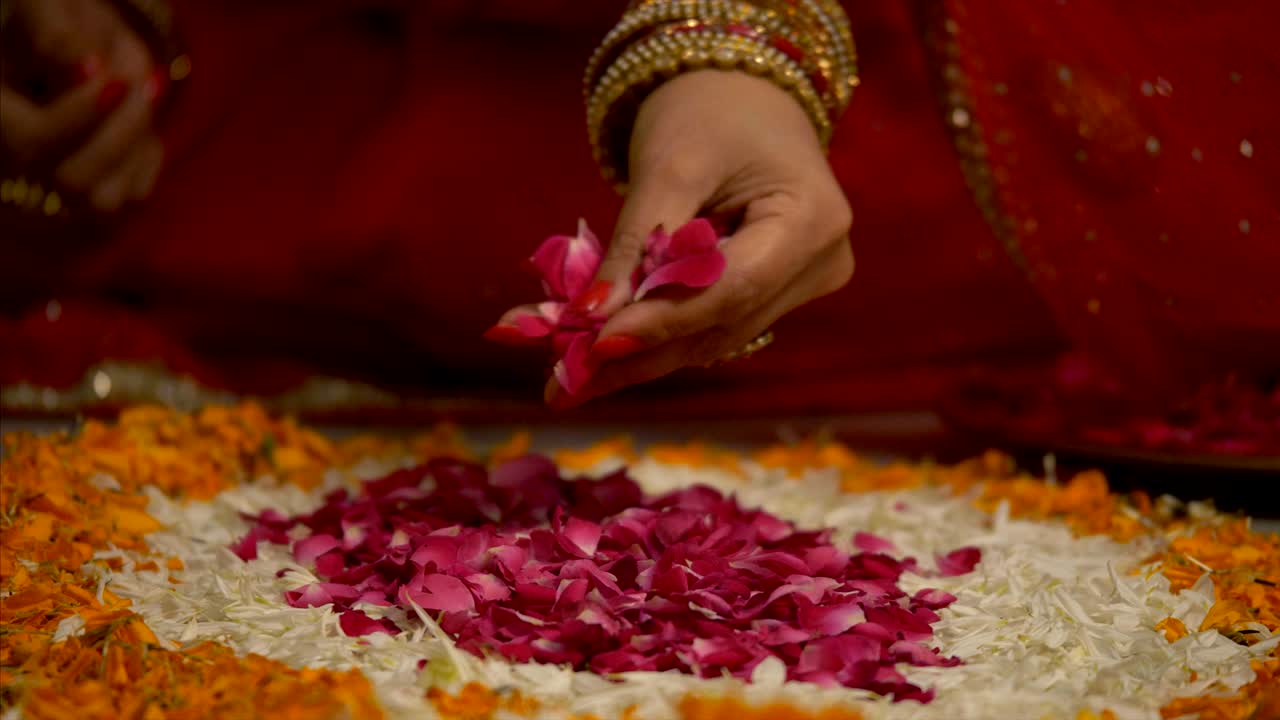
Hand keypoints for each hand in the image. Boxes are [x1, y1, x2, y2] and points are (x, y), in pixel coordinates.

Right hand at [0, 0, 165, 211]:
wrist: (81, 39)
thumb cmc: (56, 19)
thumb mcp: (47, 9)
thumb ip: (54, 32)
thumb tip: (89, 68)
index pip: (33, 139)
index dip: (81, 116)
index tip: (117, 82)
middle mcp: (21, 158)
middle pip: (72, 180)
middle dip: (119, 136)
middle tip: (147, 86)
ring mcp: (59, 179)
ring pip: (106, 198)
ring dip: (138, 148)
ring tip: (146, 97)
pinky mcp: (100, 187)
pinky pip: (136, 192)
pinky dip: (148, 157)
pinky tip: (142, 122)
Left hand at [546, 70, 853, 407]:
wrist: (742, 94)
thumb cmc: (709, 111)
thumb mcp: (670, 165)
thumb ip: (637, 243)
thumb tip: (592, 317)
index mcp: (812, 221)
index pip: (732, 289)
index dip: (662, 322)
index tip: (594, 344)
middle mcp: (821, 264)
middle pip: (720, 326)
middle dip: (637, 355)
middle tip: (560, 387)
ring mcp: (803, 286)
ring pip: (712, 338)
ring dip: (638, 358)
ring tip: (566, 379)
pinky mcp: (775, 295)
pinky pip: (711, 326)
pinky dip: (655, 338)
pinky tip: (599, 357)